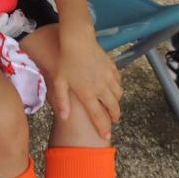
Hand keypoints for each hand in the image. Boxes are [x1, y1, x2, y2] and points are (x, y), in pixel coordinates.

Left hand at [49, 24, 122, 140]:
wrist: (78, 40)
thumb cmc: (65, 61)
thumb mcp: (59, 82)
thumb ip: (62, 101)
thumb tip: (64, 117)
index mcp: (87, 93)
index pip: (98, 116)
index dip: (103, 128)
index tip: (106, 137)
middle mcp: (101, 87)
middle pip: (113, 107)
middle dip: (114, 117)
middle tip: (113, 121)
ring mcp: (108, 77)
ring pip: (118, 94)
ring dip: (117, 102)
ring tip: (113, 105)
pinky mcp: (112, 67)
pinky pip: (119, 81)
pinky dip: (118, 87)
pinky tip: (114, 87)